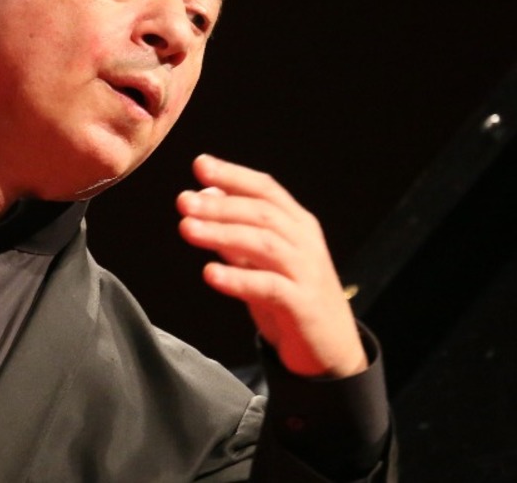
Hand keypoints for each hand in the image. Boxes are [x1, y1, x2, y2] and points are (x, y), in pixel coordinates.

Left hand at [177, 154, 366, 378]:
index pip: (265, 189)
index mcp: (298, 225)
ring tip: (187, 228)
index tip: (200, 164)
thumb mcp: (262, 262)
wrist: (332, 353)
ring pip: (264, 243)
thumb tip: (207, 196)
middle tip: (184, 201)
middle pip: (262, 212)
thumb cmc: (292, 300)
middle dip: (220, 204)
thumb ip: (238, 231)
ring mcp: (306, 273)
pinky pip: (268, 286)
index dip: (233, 174)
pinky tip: (210, 273)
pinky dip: (238, 278)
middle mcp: (305, 243)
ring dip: (223, 233)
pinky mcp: (302, 305)